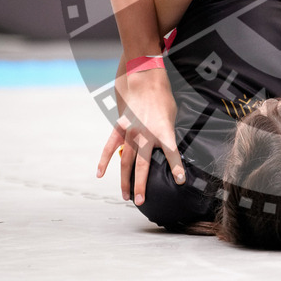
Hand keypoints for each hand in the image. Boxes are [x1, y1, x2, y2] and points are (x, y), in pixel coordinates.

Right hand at [96, 66, 182, 205]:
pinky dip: (104, 160)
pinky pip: (110, 147)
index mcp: (163, 131)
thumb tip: (165, 148)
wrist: (145, 79)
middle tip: (141, 201)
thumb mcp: (172, 115)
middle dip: (142, 185)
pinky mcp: (120, 127)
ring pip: (125, 162)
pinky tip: (100, 174)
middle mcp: (146, 135)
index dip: (177, 167)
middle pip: (143, 166)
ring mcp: (131, 132)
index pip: (172, 153)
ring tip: (126, 195)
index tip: (180, 181)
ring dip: (125, 180)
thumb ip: (168, 133)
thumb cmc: (163, 97)